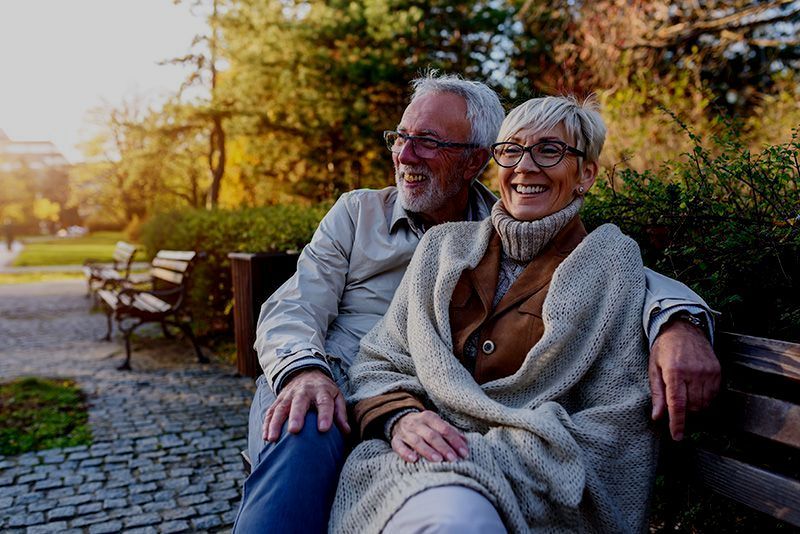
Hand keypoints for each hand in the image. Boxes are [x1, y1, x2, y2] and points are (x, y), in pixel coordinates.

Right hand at [262, 369, 350, 441]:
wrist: (306, 373)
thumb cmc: (324, 391)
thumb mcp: (336, 397)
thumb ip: (340, 414)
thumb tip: (346, 432)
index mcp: (321, 391)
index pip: (324, 402)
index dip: (325, 415)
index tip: (324, 429)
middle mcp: (304, 392)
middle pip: (299, 403)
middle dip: (296, 416)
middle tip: (294, 431)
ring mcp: (289, 395)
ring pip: (280, 408)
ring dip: (275, 423)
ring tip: (272, 438)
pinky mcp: (278, 399)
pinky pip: (271, 411)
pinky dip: (267, 424)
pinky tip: (266, 437)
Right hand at [390, 410, 468, 462]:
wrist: (399, 420)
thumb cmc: (424, 426)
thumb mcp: (437, 424)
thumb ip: (450, 432)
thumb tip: (466, 442)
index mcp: (430, 417)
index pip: (445, 429)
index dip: (455, 441)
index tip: (464, 453)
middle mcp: (417, 423)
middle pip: (432, 435)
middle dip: (443, 447)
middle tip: (453, 459)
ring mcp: (405, 432)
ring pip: (417, 441)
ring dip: (428, 451)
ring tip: (438, 460)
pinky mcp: (396, 440)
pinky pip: (399, 446)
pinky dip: (406, 453)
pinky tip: (414, 460)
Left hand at [649, 319, 719, 440]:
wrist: (684, 328)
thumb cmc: (664, 349)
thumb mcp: (654, 368)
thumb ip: (657, 394)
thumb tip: (658, 417)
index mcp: (674, 372)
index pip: (678, 404)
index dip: (677, 423)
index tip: (677, 436)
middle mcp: (693, 373)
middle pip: (692, 407)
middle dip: (684, 412)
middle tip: (676, 404)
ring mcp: (708, 372)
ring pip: (704, 404)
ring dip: (694, 407)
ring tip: (685, 394)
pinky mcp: (717, 371)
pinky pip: (713, 395)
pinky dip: (704, 399)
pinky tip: (695, 390)